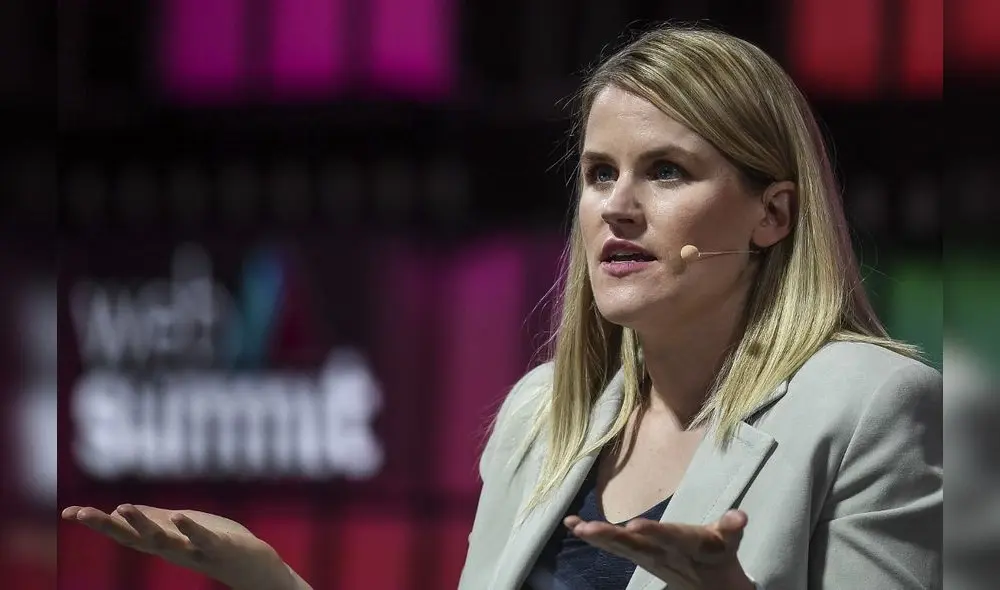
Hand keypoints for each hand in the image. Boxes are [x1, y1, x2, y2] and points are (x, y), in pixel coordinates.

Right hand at [61, 504, 294, 589]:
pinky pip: (201, 539)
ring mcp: (193, 550)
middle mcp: (170, 550)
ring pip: (163, 540)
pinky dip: (189, 529)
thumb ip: (152, 520)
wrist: (250, 565)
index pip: (123, 532)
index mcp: (160, 542)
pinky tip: (178, 516)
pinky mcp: (218, 547)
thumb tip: (118, 509)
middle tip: (81, 513)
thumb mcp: (178, 527)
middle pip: (133, 539)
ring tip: (123, 507)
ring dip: (143, 525)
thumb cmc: (213, 543)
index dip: (97, 523)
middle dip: (107, 526)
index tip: (68, 512)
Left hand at [563, 509, 754, 589]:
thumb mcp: (730, 543)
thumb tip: (740, 515)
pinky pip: (613, 546)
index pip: (670, 538)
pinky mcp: (638, 557)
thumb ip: (731, 528)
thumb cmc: (719, 554)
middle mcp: (663, 554)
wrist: (712, 588)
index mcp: (687, 546)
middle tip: (589, 529)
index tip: (635, 526)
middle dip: (612, 538)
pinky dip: (593, 536)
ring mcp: (648, 558)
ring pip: (621, 547)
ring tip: (576, 527)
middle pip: (636, 546)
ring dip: (598, 538)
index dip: (654, 533)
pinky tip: (572, 525)